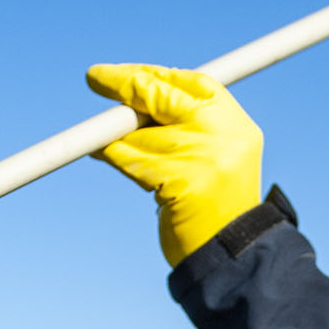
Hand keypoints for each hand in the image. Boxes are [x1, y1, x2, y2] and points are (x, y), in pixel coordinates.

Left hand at [85, 63, 262, 266]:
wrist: (230, 254)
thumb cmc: (213, 205)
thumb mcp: (214, 154)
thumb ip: (185, 123)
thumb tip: (132, 94)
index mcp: (233, 121)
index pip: (189, 82)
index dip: (152, 73)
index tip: (124, 73)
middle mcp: (221, 132)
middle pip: (161, 95)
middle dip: (123, 84)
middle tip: (94, 78)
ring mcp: (201, 156)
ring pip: (137, 132)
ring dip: (115, 137)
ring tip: (107, 146)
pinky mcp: (178, 181)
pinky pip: (129, 158)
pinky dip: (110, 155)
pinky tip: (101, 154)